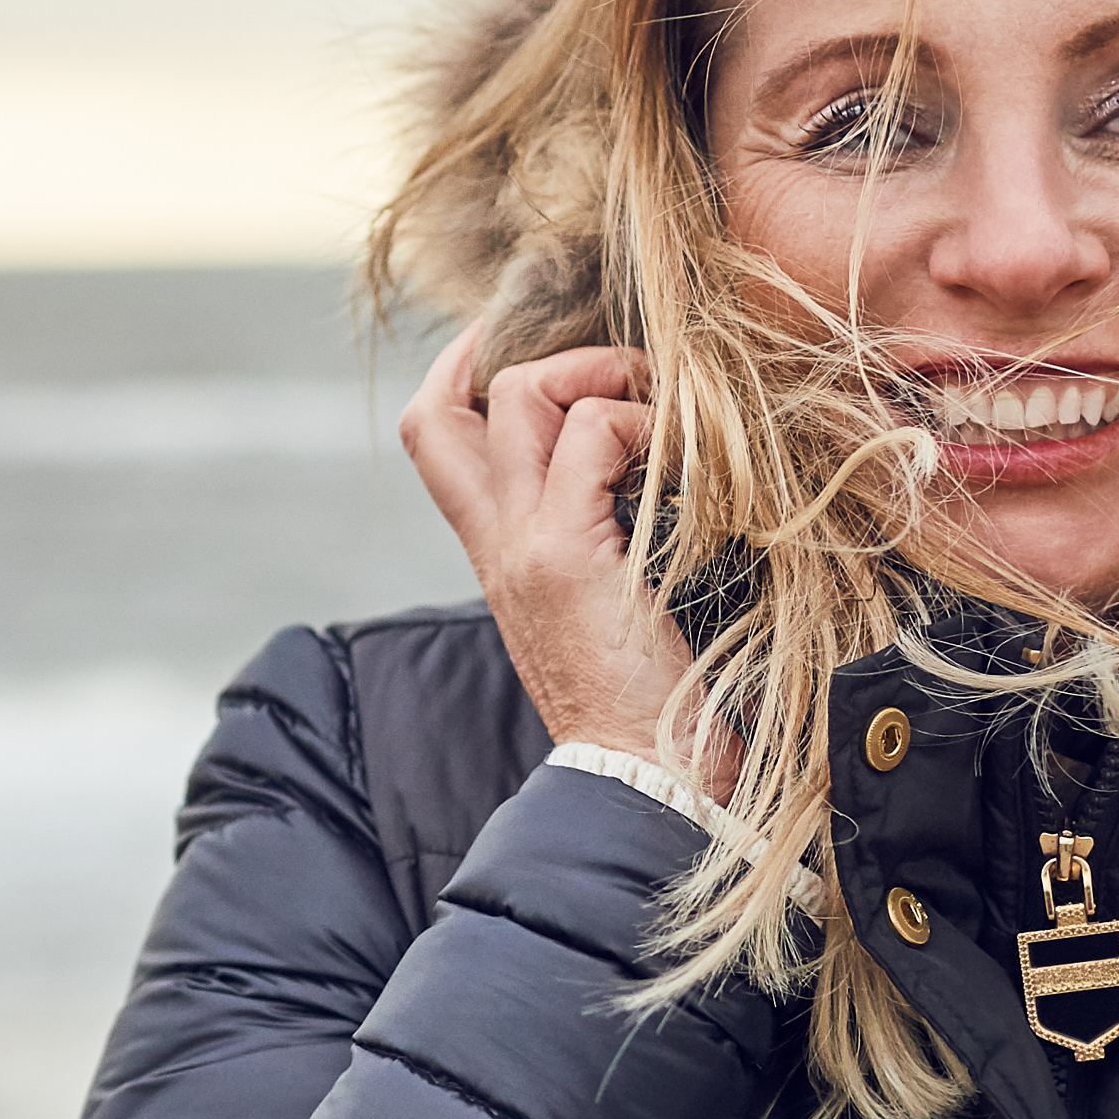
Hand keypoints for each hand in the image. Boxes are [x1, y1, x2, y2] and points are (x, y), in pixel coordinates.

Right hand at [398, 324, 727, 779]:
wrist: (646, 779)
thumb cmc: (649, 699)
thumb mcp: (608, 602)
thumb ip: (601, 536)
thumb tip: (651, 466)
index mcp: (498, 551)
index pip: (434, 433)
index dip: (463, 368)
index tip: (525, 340)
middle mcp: (495, 542)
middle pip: (447, 406)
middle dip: (530, 354)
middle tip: (618, 372)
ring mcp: (524, 545)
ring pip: (519, 397)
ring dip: (600, 376)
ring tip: (661, 412)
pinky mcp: (567, 554)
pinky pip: (590, 433)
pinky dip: (642, 423)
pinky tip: (684, 464)